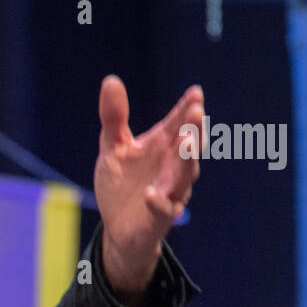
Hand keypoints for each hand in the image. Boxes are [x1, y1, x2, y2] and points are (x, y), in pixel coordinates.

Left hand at [93, 76, 202, 300]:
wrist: (117, 227)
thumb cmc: (121, 184)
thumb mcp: (112, 148)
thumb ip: (114, 118)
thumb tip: (111, 80)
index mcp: (162, 146)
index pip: (178, 124)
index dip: (187, 109)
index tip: (195, 93)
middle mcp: (172, 166)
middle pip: (187, 146)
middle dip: (193, 130)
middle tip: (196, 111)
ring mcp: (169, 191)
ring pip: (184, 176)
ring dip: (187, 160)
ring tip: (187, 143)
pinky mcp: (160, 216)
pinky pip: (164, 209)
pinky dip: (158, 201)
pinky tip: (150, 194)